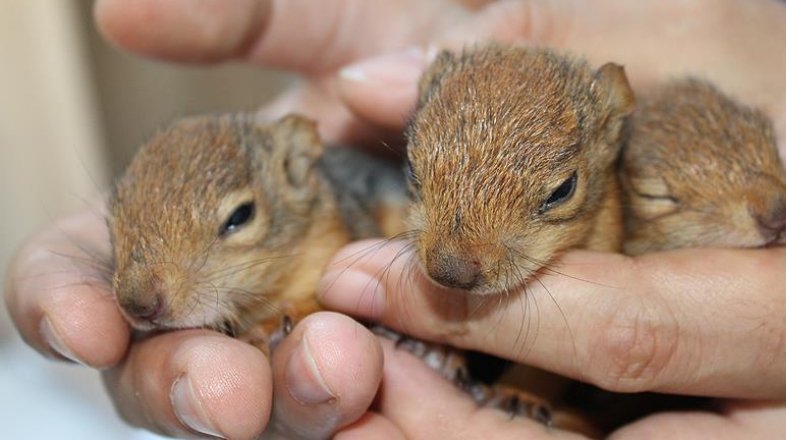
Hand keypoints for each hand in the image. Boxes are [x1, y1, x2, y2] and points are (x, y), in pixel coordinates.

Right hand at [6, 0, 487, 437]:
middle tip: (229, 389)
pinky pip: (373, 413)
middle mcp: (250, 281)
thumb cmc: (438, 51)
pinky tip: (389, 388)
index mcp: (205, 205)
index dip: (65, 299)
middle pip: (170, 364)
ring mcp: (327, 329)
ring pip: (270, 404)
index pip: (93, 266)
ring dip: (289, 402)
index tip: (89, 325)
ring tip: (340, 368)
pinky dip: (371, 409)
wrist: (546, 99)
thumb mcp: (342, 17)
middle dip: (182, 383)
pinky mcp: (407, 363)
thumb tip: (125, 15)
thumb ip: (245, 20)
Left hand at [318, 0, 785, 437]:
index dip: (484, 311)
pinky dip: (529, 439)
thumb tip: (379, 84)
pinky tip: (451, 402)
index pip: (630, 332)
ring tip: (378, 397)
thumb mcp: (725, 51)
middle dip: (456, 432)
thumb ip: (557, 57)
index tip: (365, 275)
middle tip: (352, 377)